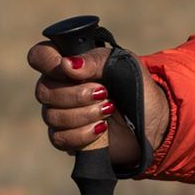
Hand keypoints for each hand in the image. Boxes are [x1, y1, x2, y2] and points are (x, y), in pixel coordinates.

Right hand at [26, 40, 168, 168]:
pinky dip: (83, 134)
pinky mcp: (68, 138)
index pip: (39, 56)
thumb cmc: (137, 87)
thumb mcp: (123, 65)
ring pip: (51, 116)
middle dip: (77, 95)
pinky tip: (102, 130)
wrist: (154, 120)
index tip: (72, 70)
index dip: (48, 62)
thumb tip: (67, 65)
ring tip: (109, 111)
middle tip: (104, 94)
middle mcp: (59, 87)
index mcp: (69, 64)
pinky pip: (59, 138)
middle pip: (43, 90)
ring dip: (84, 114)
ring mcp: (61, 113)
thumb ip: (95, 61)